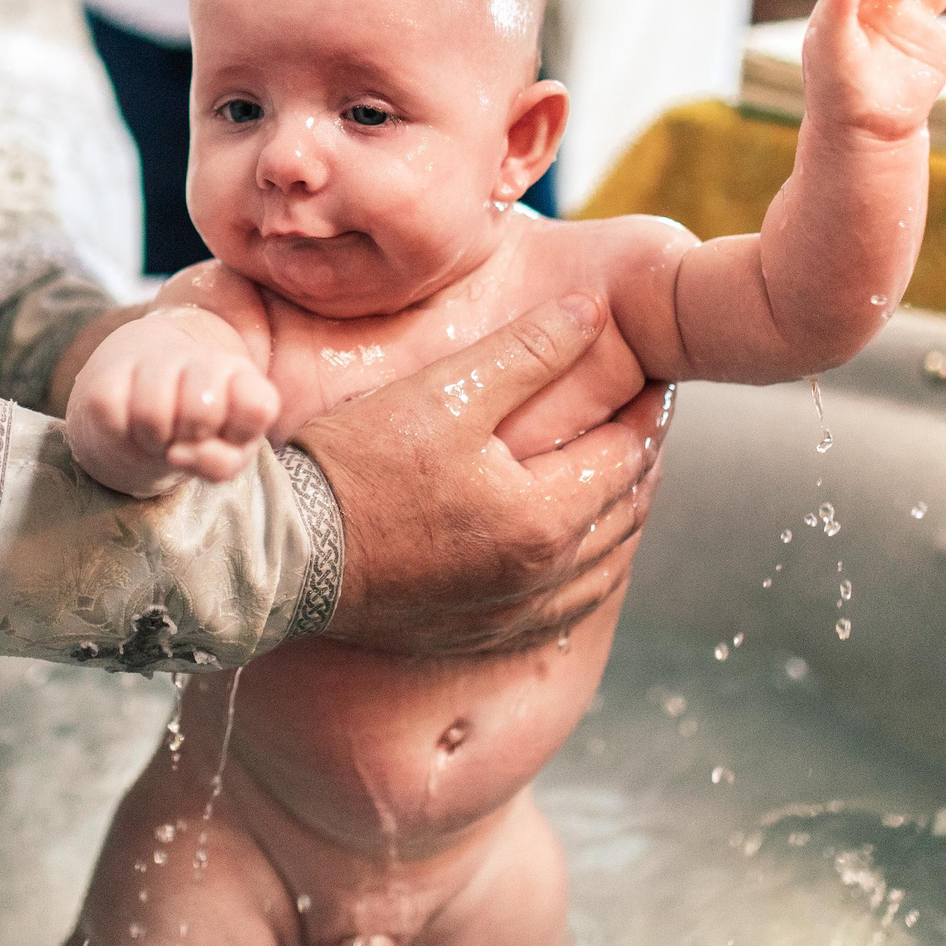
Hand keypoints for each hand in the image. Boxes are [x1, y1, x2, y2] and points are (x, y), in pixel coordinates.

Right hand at [68, 315, 281, 497]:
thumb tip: (179, 454)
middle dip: (193, 439)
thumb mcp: (224, 458)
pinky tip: (129, 426)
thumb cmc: (193, 438)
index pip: (258, 405)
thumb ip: (222, 463)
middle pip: (201, 410)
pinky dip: (122, 435)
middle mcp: (200, 358)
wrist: (136, 409)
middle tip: (184, 437)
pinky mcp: (105, 378)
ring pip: (153, 413)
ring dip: (154, 440)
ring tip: (157, 435)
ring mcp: (150, 362)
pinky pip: (114, 416)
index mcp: (240, 376)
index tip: (227, 435)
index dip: (241, 433)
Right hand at [293, 294, 669, 654]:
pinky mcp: (484, 633)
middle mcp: (545, 576)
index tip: (658, 378)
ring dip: (622, 514)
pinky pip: (569, 604)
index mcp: (547, 516)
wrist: (286, 556)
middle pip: (627, 509)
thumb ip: (527, 352)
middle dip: (642, 457)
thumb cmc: (359, 467)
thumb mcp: (444, 393)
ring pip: (606, 563)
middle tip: (646, 417)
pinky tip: (579, 546)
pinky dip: (590, 567)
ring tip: (621, 472)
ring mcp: (516, 613)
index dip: (649, 408)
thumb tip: (593, 312)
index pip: (629, 451)